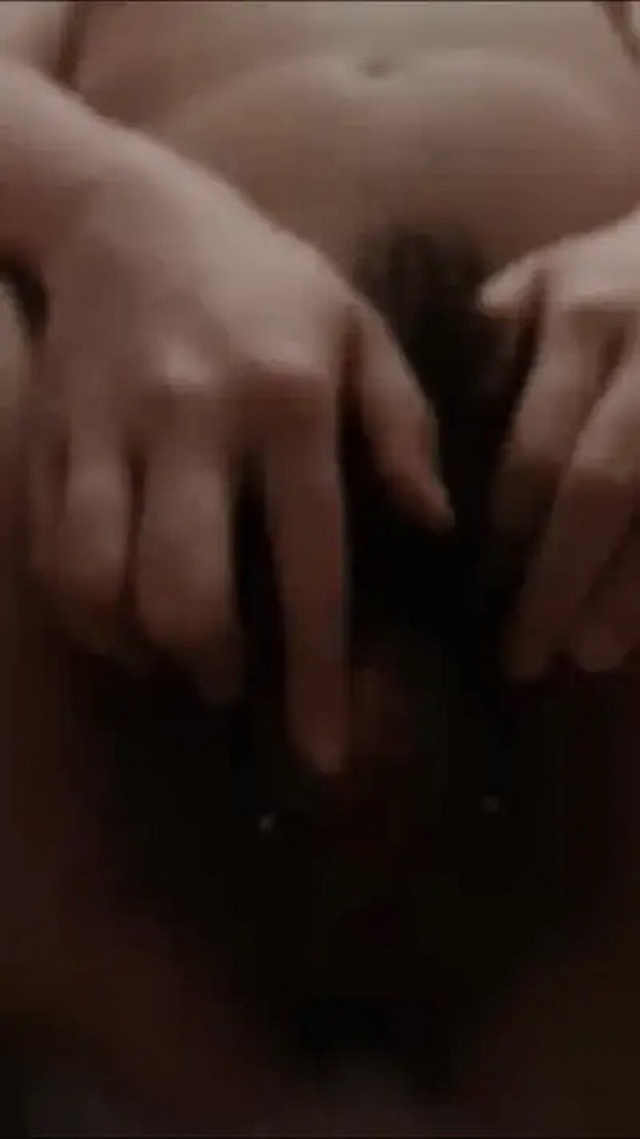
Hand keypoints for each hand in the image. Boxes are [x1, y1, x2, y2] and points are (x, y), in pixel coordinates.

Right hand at [30, 138, 448, 772]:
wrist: (125, 211)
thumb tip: (434, 526)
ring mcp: (108, 430)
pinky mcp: (50, 436)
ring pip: (98, 581)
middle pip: (184, 591)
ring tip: (170, 653)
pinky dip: (83, 610)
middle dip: (209, 663)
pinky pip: (48, 552)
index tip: (324, 753)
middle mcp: (193, 423)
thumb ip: (402, 425)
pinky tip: (117, 615)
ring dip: (137, 646)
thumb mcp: (356, 327)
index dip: (316, 671)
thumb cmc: (263, 277)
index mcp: (288, 403)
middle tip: (230, 679)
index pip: (310, 563)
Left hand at [482, 211, 639, 679]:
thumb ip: (496, 347)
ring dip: (629, 591)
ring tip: (591, 656)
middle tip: (525, 656)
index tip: (482, 597)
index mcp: (585, 318)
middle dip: (559, 580)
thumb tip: (441, 444)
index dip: (509, 530)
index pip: (537, 444)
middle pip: (601, 487)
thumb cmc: (621, 272)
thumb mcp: (550, 278)